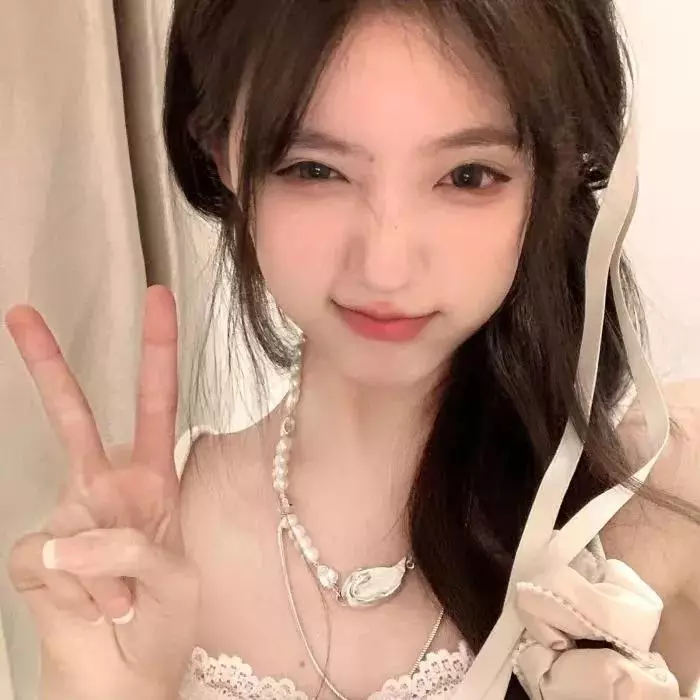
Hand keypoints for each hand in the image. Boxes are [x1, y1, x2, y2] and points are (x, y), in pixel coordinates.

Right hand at [5, 286, 198, 699]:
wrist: (128, 679)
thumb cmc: (162, 622)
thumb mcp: (176, 575)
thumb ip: (131, 546)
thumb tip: (67, 540)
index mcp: (153, 481)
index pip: (158, 405)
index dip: (158, 352)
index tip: (157, 299)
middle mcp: (106, 490)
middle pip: (77, 418)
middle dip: (50, 366)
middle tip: (21, 312)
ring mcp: (67, 520)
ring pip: (75, 516)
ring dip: (108, 572)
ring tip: (122, 605)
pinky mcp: (34, 558)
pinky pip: (51, 562)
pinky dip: (80, 594)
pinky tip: (93, 611)